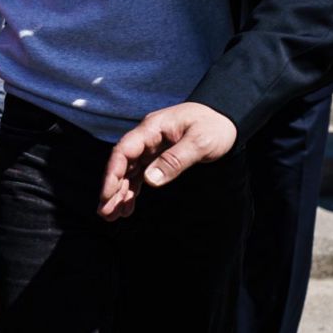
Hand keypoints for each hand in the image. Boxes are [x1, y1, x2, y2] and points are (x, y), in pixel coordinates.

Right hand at [97, 102, 237, 220]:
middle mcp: (147, 137)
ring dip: (120, 192)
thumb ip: (175, 160)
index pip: (124, 151)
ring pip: (129, 171)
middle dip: (112, 188)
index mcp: (153, 129)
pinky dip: (133, 190)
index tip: (107, 196)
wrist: (226, 117)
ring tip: (112, 216)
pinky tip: (128, 206)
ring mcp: (152, 147)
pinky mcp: (159, 156)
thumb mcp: (200, 142)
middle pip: (122, 163)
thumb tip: (150, 181)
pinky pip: (140, 174)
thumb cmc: (214, 126)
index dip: (112, 174)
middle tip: (105, 213)